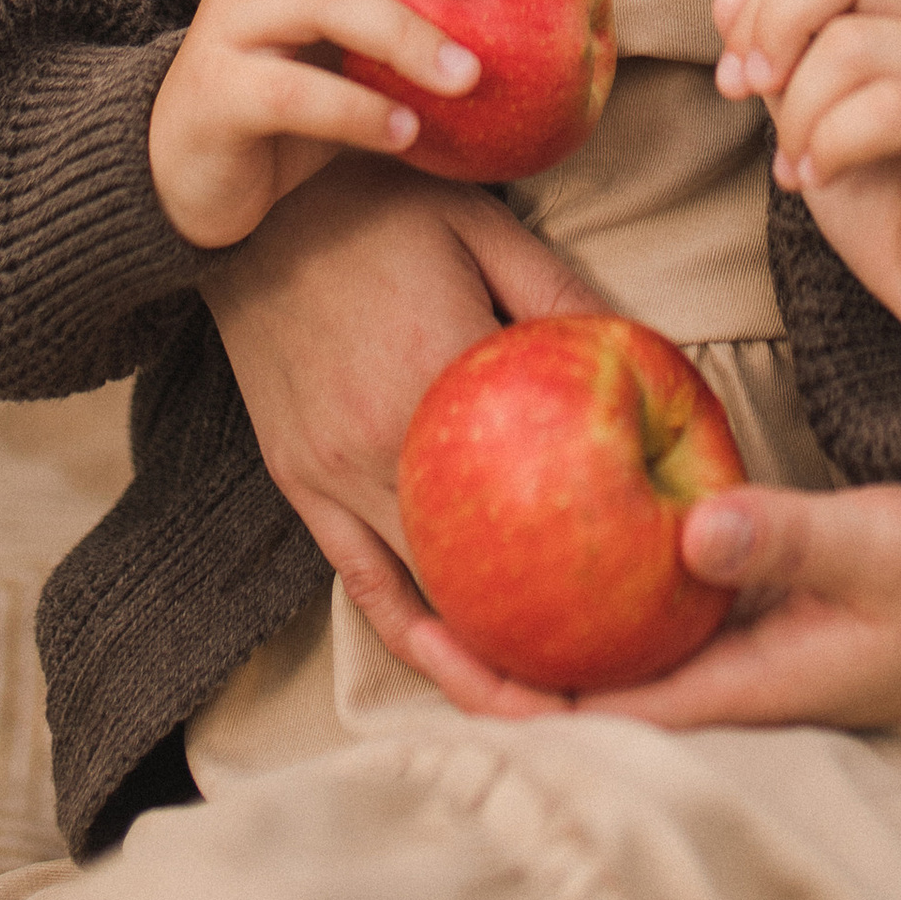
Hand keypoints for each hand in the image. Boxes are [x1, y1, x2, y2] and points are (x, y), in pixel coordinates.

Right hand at [149, 0, 495, 251]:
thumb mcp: (354, 50)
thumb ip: (416, 20)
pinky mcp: (214, 94)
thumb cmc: (293, 104)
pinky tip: (409, 135)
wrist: (186, 176)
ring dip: (405, 33)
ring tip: (468, 77)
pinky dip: (358, 111)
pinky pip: (293, 93)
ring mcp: (228, 25)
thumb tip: (534, 11)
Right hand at [201, 154, 604, 637]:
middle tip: (602, 685)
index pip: (525, 500)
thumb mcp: (486, 227)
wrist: (251, 201)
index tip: (642, 611)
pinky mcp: (296, 480)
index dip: (584, 566)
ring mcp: (328, 473)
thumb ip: (563, 296)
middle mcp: (376, 448)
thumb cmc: (378, 204)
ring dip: (472, 656)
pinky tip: (453, 655)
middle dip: (532, 649)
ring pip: (410, 600)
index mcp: (436, 381)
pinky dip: (405, 626)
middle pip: (463, 583)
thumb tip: (649, 350)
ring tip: (537, 697)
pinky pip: (356, 577)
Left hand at [407, 481, 900, 729]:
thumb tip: (689, 530)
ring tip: (445, 553)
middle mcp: (726, 682)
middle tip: (396, 589)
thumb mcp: (878, 545)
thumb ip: (786, 536)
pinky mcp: (754, 615)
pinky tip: (554, 518)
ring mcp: (739, 653)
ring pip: (607, 648)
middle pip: (578, 687)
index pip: (594, 708)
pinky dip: (592, 575)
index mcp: (744, 688)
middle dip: (485, 654)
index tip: (425, 632)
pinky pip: (651, 609)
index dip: (501, 685)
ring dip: (530, 616)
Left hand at [713, 0, 900, 354]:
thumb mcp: (808, 119)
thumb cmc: (884, 201)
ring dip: (798, 113)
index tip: (734, 76)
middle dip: (778, 23)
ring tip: (794, 166)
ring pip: (855, 46)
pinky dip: (834, 142)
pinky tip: (820, 177)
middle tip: (754, 92)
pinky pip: (893, 107)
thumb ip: (776, 55)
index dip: (766, 1)